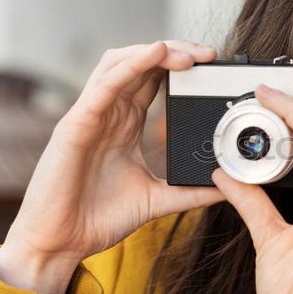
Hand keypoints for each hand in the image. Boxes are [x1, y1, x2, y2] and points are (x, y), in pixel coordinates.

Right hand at [0, 40, 224, 293]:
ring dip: (158, 51)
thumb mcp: (159, 199)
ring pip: (122, 62)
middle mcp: (110, 112)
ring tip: (190, 54)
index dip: (182, 65)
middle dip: (177, 51)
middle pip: (142, 63)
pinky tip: (157, 52)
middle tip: (209, 54)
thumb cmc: (99, 217)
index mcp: (126, 123)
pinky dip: (133, 63)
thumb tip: (229, 187)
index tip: (213, 66)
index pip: (154, 79)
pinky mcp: (77, 123)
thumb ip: (192, 191)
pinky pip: (106, 84)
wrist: (63, 242)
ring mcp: (92, 114)